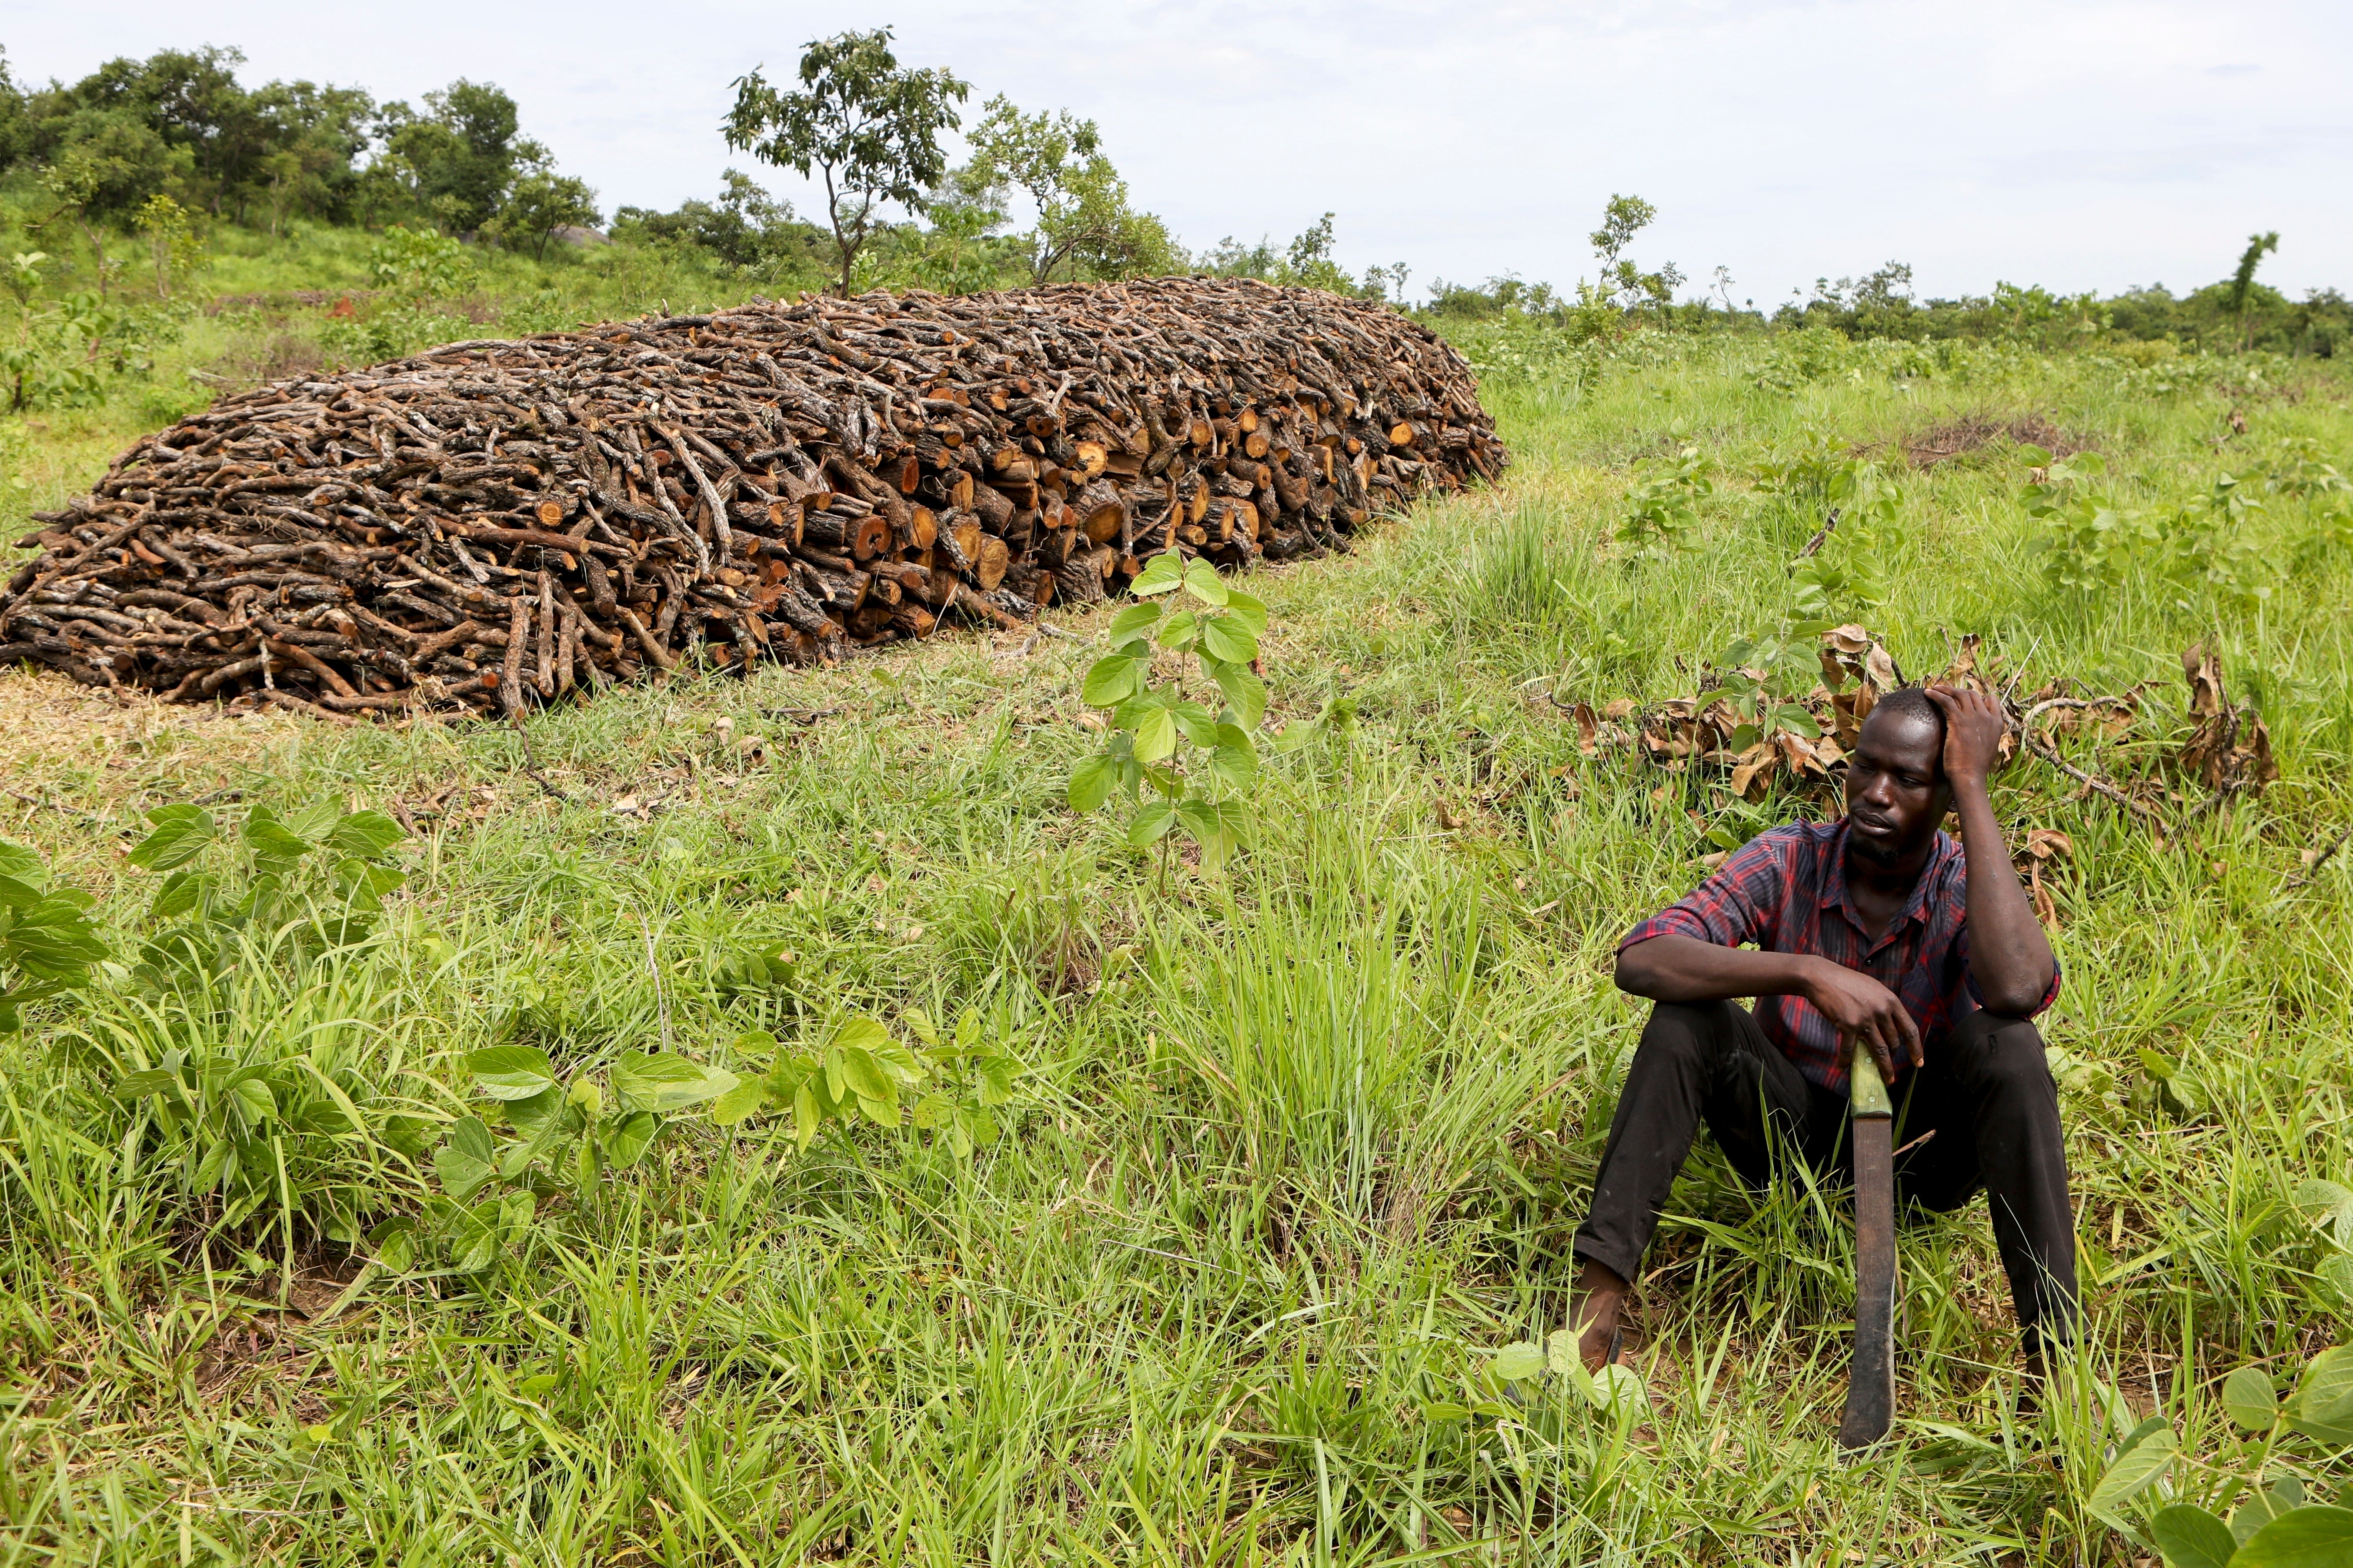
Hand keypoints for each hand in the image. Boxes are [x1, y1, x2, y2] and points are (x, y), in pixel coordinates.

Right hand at [1803, 957, 1921, 1084]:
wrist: (1822, 977)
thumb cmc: (1847, 981)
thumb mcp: (1874, 989)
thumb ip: (1884, 1005)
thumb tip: (1891, 1024)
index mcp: (1891, 1001)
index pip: (1910, 1029)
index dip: (1916, 1048)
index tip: (1919, 1062)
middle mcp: (1882, 1011)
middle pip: (1894, 1042)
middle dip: (1893, 1058)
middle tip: (1890, 1067)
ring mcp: (1866, 1019)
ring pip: (1879, 1050)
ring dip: (1883, 1067)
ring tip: (1885, 1078)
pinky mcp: (1848, 1025)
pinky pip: (1850, 1049)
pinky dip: (1846, 1060)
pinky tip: (1843, 1066)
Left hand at [1925, 683, 2006, 790]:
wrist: (1970, 775)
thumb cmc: (1975, 767)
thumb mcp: (1987, 748)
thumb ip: (1985, 735)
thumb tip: (1977, 733)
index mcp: (1997, 723)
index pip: (1991, 700)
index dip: (1978, 696)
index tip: (1965, 698)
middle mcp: (1987, 717)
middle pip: (1973, 694)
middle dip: (1958, 691)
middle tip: (1945, 692)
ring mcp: (1974, 717)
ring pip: (1960, 694)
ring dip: (1945, 689)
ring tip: (1934, 689)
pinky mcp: (1959, 721)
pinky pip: (1946, 701)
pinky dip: (1936, 694)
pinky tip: (1928, 693)